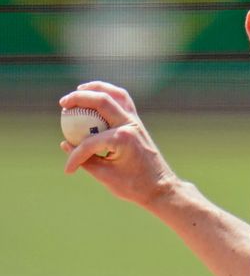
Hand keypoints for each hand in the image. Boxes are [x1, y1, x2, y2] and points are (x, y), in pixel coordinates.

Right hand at [59, 81, 176, 206]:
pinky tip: (95, 97)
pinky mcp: (138, 122)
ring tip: (78, 90)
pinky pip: (123, 101)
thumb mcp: (106, 177)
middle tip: (62, 104)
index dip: (75, 156)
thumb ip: (84, 160)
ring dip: (97, 88)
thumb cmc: (135, 185)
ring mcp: (136, 121)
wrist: (160, 187)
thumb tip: (65, 144)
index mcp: (123, 139)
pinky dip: (110, 95)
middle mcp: (131, 125)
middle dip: (79, 98)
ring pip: (117, 94)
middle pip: (102, 101)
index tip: (68, 170)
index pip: (89, 142)